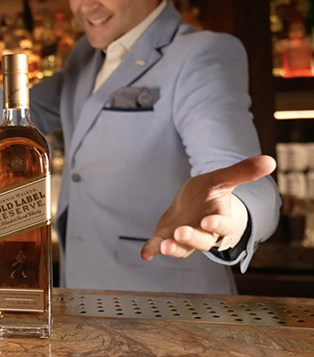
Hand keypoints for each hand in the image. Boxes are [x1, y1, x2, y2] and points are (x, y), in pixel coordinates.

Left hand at [141, 155, 275, 260]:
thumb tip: (270, 160)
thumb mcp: (221, 179)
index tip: (208, 221)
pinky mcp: (166, 238)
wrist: (191, 204)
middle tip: (181, 232)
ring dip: (174, 248)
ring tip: (163, 246)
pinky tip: (144, 254)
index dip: (216, 224)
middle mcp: (204, 234)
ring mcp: (184, 238)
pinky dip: (151, 250)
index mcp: (220, 219)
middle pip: (202, 241)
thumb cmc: (208, 193)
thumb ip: (241, 172)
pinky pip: (159, 247)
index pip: (223, 226)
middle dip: (192, 238)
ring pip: (182, 248)